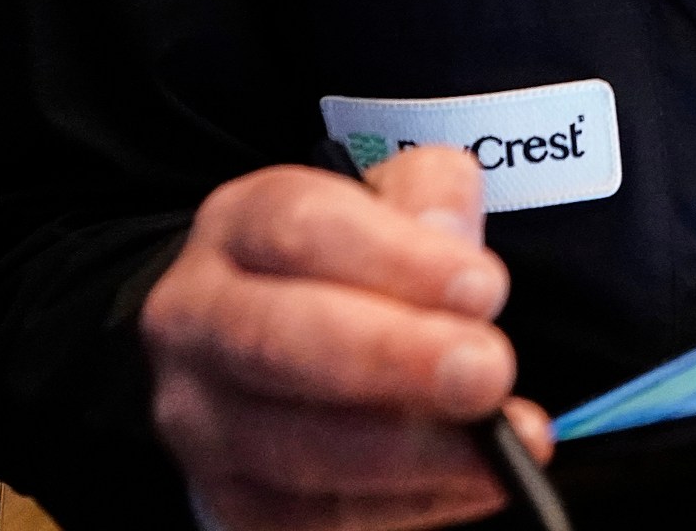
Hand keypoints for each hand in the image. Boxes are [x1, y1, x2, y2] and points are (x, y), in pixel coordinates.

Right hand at [143, 147, 551, 530]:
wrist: (279, 340)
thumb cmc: (350, 263)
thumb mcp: (390, 200)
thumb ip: (430, 197)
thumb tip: (453, 244)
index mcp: (237, 224)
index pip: (302, 230)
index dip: (397, 260)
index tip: (485, 288)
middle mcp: (198, 318)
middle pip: (280, 339)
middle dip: (394, 359)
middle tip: (488, 371)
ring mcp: (201, 417)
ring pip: (292, 446)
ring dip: (408, 453)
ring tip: (497, 444)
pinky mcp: (229, 497)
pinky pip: (309, 518)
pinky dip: (404, 507)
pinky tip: (474, 484)